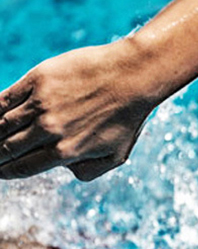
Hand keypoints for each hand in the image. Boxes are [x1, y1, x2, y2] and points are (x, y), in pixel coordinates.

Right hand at [0, 42, 154, 181]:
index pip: (22, 168)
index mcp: (65, 152)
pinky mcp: (37, 80)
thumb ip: (88, 171)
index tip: (0, 172)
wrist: (134, 76)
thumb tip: (64, 170)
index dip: (5, 172)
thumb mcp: (116, 156)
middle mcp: (49, 130)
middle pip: (6, 149)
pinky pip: (3, 99)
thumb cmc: (128, 117)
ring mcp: (41, 104)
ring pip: (1, 125)